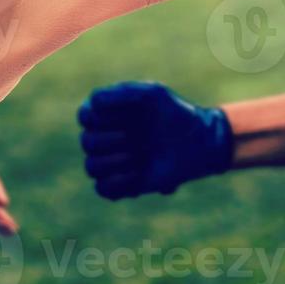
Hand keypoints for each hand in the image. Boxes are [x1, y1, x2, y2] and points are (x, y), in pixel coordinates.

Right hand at [77, 82, 232, 198]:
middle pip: (87, 142)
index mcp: (109, 114)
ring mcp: (114, 162)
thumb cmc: (175, 113)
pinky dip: (119, 183)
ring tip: (139, 157)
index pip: (85, 116)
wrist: (199, 141)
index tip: (126, 115)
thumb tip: (94, 103)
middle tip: (136, 138)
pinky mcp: (123, 184)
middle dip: (112, 140)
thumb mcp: (153, 95)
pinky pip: (103, 189)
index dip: (100, 118)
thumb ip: (123, 93)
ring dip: (114, 162)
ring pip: (91, 167)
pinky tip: (140, 174)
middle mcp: (107, 138)